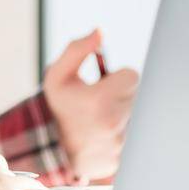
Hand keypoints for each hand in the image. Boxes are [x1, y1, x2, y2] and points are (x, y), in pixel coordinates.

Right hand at [42, 29, 138, 183]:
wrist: (50, 148)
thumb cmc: (58, 106)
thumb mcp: (58, 74)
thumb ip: (77, 49)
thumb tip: (100, 32)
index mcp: (99, 99)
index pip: (132, 76)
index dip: (117, 77)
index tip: (103, 85)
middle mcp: (113, 122)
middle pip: (137, 95)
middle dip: (121, 94)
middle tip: (101, 101)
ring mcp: (119, 143)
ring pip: (138, 115)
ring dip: (124, 113)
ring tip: (102, 118)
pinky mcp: (123, 157)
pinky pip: (136, 136)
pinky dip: (124, 133)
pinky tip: (105, 134)